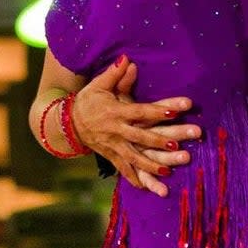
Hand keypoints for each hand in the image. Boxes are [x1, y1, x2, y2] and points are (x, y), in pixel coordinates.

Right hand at [71, 56, 200, 194]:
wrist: (68, 123)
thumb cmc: (88, 100)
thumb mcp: (98, 85)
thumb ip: (115, 73)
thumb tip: (128, 59)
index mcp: (116, 111)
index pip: (141, 111)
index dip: (159, 111)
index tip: (177, 111)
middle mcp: (116, 131)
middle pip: (141, 137)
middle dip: (161, 142)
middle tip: (179, 146)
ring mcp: (113, 146)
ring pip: (134, 158)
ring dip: (151, 165)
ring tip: (169, 171)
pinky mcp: (110, 156)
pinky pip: (123, 170)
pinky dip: (135, 179)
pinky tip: (149, 188)